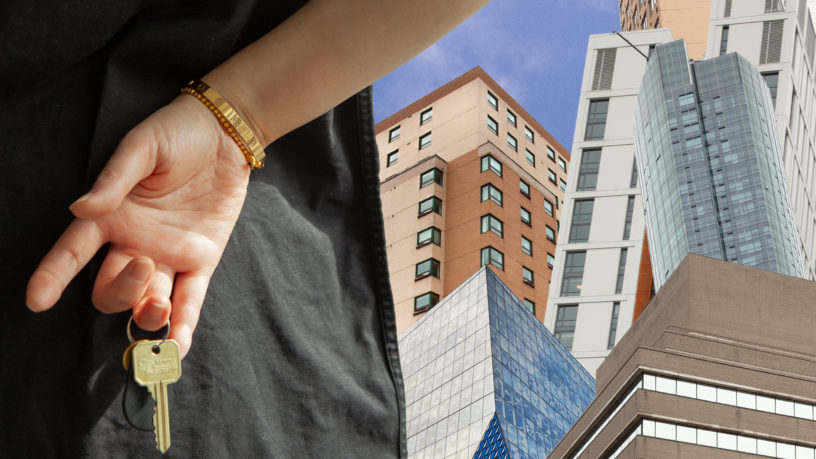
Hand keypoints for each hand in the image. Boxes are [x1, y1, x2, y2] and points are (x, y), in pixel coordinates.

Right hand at [26, 95, 250, 357]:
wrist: (226, 133)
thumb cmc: (177, 132)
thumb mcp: (142, 147)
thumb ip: (115, 179)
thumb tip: (80, 208)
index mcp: (112, 216)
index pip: (73, 252)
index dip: (53, 275)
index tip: (36, 300)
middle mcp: (135, 242)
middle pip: (111, 288)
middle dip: (119, 291)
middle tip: (142, 265)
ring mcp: (169, 255)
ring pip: (148, 301)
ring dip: (148, 316)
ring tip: (159, 308)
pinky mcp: (202, 259)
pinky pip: (191, 299)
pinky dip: (184, 324)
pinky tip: (178, 346)